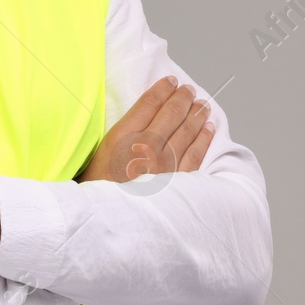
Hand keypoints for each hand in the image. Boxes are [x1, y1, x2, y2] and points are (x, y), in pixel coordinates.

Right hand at [76, 76, 215, 182]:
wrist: (107, 222)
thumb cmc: (97, 190)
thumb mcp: (95, 157)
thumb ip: (117, 136)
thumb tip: (137, 118)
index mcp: (122, 139)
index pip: (148, 104)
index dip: (162, 89)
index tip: (170, 81)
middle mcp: (146, 148)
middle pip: (171, 114)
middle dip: (182, 98)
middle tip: (189, 89)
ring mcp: (164, 165)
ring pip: (186, 131)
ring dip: (196, 114)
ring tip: (202, 104)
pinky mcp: (176, 182)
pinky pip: (195, 154)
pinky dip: (203, 139)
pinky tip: (208, 128)